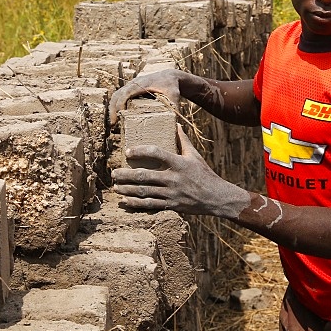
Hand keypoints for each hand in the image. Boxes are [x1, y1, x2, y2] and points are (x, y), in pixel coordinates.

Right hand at [108, 69, 183, 125]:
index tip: (120, 114)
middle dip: (113, 108)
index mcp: (142, 84)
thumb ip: (174, 106)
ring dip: (113, 107)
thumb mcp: (174, 95)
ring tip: (114, 122)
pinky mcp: (131, 88)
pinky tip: (118, 116)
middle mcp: (134, 83)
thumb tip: (175, 121)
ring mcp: (131, 85)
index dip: (121, 102)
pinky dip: (116, 105)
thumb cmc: (171, 86)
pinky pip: (119, 95)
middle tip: (113, 123)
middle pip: (118, 94)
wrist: (170, 76)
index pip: (127, 92)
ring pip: (116, 95)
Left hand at [112, 125, 248, 217]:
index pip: (156, 153)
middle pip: (144, 176)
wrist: (216, 198)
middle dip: (126, 175)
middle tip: (113, 173)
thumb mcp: (195, 155)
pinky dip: (136, 203)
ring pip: (144, 192)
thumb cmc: (205, 174)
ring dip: (127, 189)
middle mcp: (173, 178)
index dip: (140, 151)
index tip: (128, 152)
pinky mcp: (171, 205)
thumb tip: (176, 125)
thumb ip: (183, 141)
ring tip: (116, 187)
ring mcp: (171, 193)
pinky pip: (150, 205)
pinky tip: (125, 201)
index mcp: (179, 163)